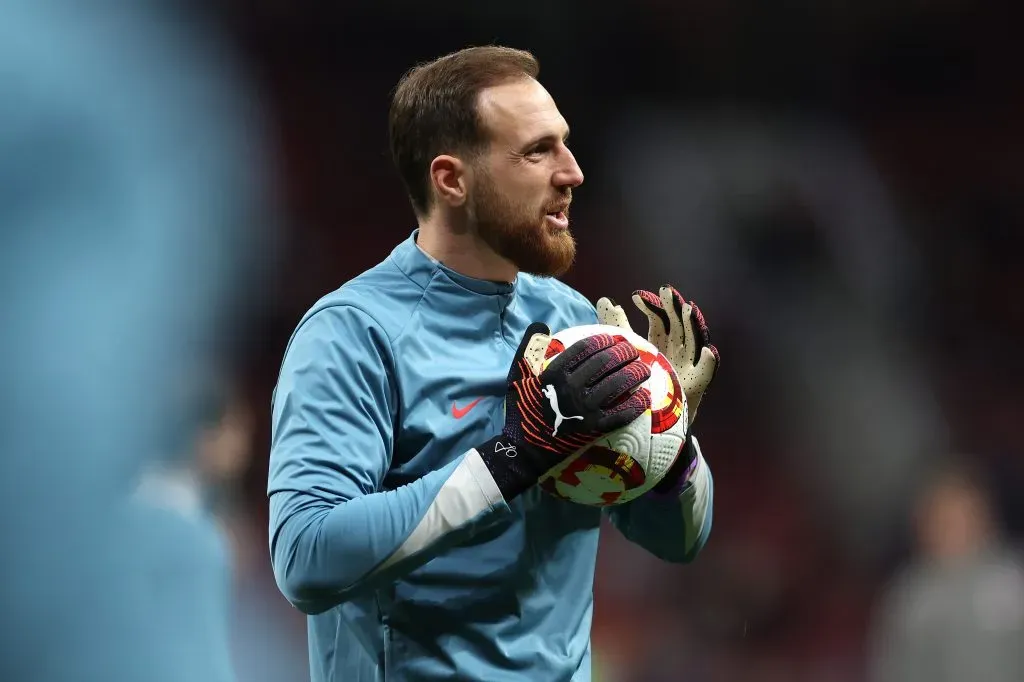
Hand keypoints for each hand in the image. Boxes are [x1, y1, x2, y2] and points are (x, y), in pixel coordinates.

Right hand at [479, 322, 651, 499]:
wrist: (525, 448)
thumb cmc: (523, 408)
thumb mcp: (518, 375)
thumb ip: (528, 347)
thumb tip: (541, 324)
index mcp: (554, 374)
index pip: (585, 349)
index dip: (603, 340)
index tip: (612, 339)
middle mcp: (571, 389)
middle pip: (606, 362)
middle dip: (624, 352)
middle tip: (632, 352)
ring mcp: (585, 410)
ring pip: (618, 384)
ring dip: (635, 373)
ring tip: (643, 369)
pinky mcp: (594, 428)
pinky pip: (622, 413)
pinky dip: (636, 404)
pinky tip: (644, 396)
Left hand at [596, 286, 718, 426]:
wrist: (651, 419)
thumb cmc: (642, 382)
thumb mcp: (628, 351)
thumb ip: (617, 327)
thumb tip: (603, 300)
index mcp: (661, 341)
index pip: (659, 318)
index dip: (650, 306)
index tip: (636, 297)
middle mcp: (677, 349)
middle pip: (678, 324)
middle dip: (674, 307)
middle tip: (666, 292)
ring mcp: (688, 365)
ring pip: (694, 341)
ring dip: (693, 324)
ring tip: (688, 310)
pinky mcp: (696, 384)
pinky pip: (706, 373)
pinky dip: (709, 362)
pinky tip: (709, 351)